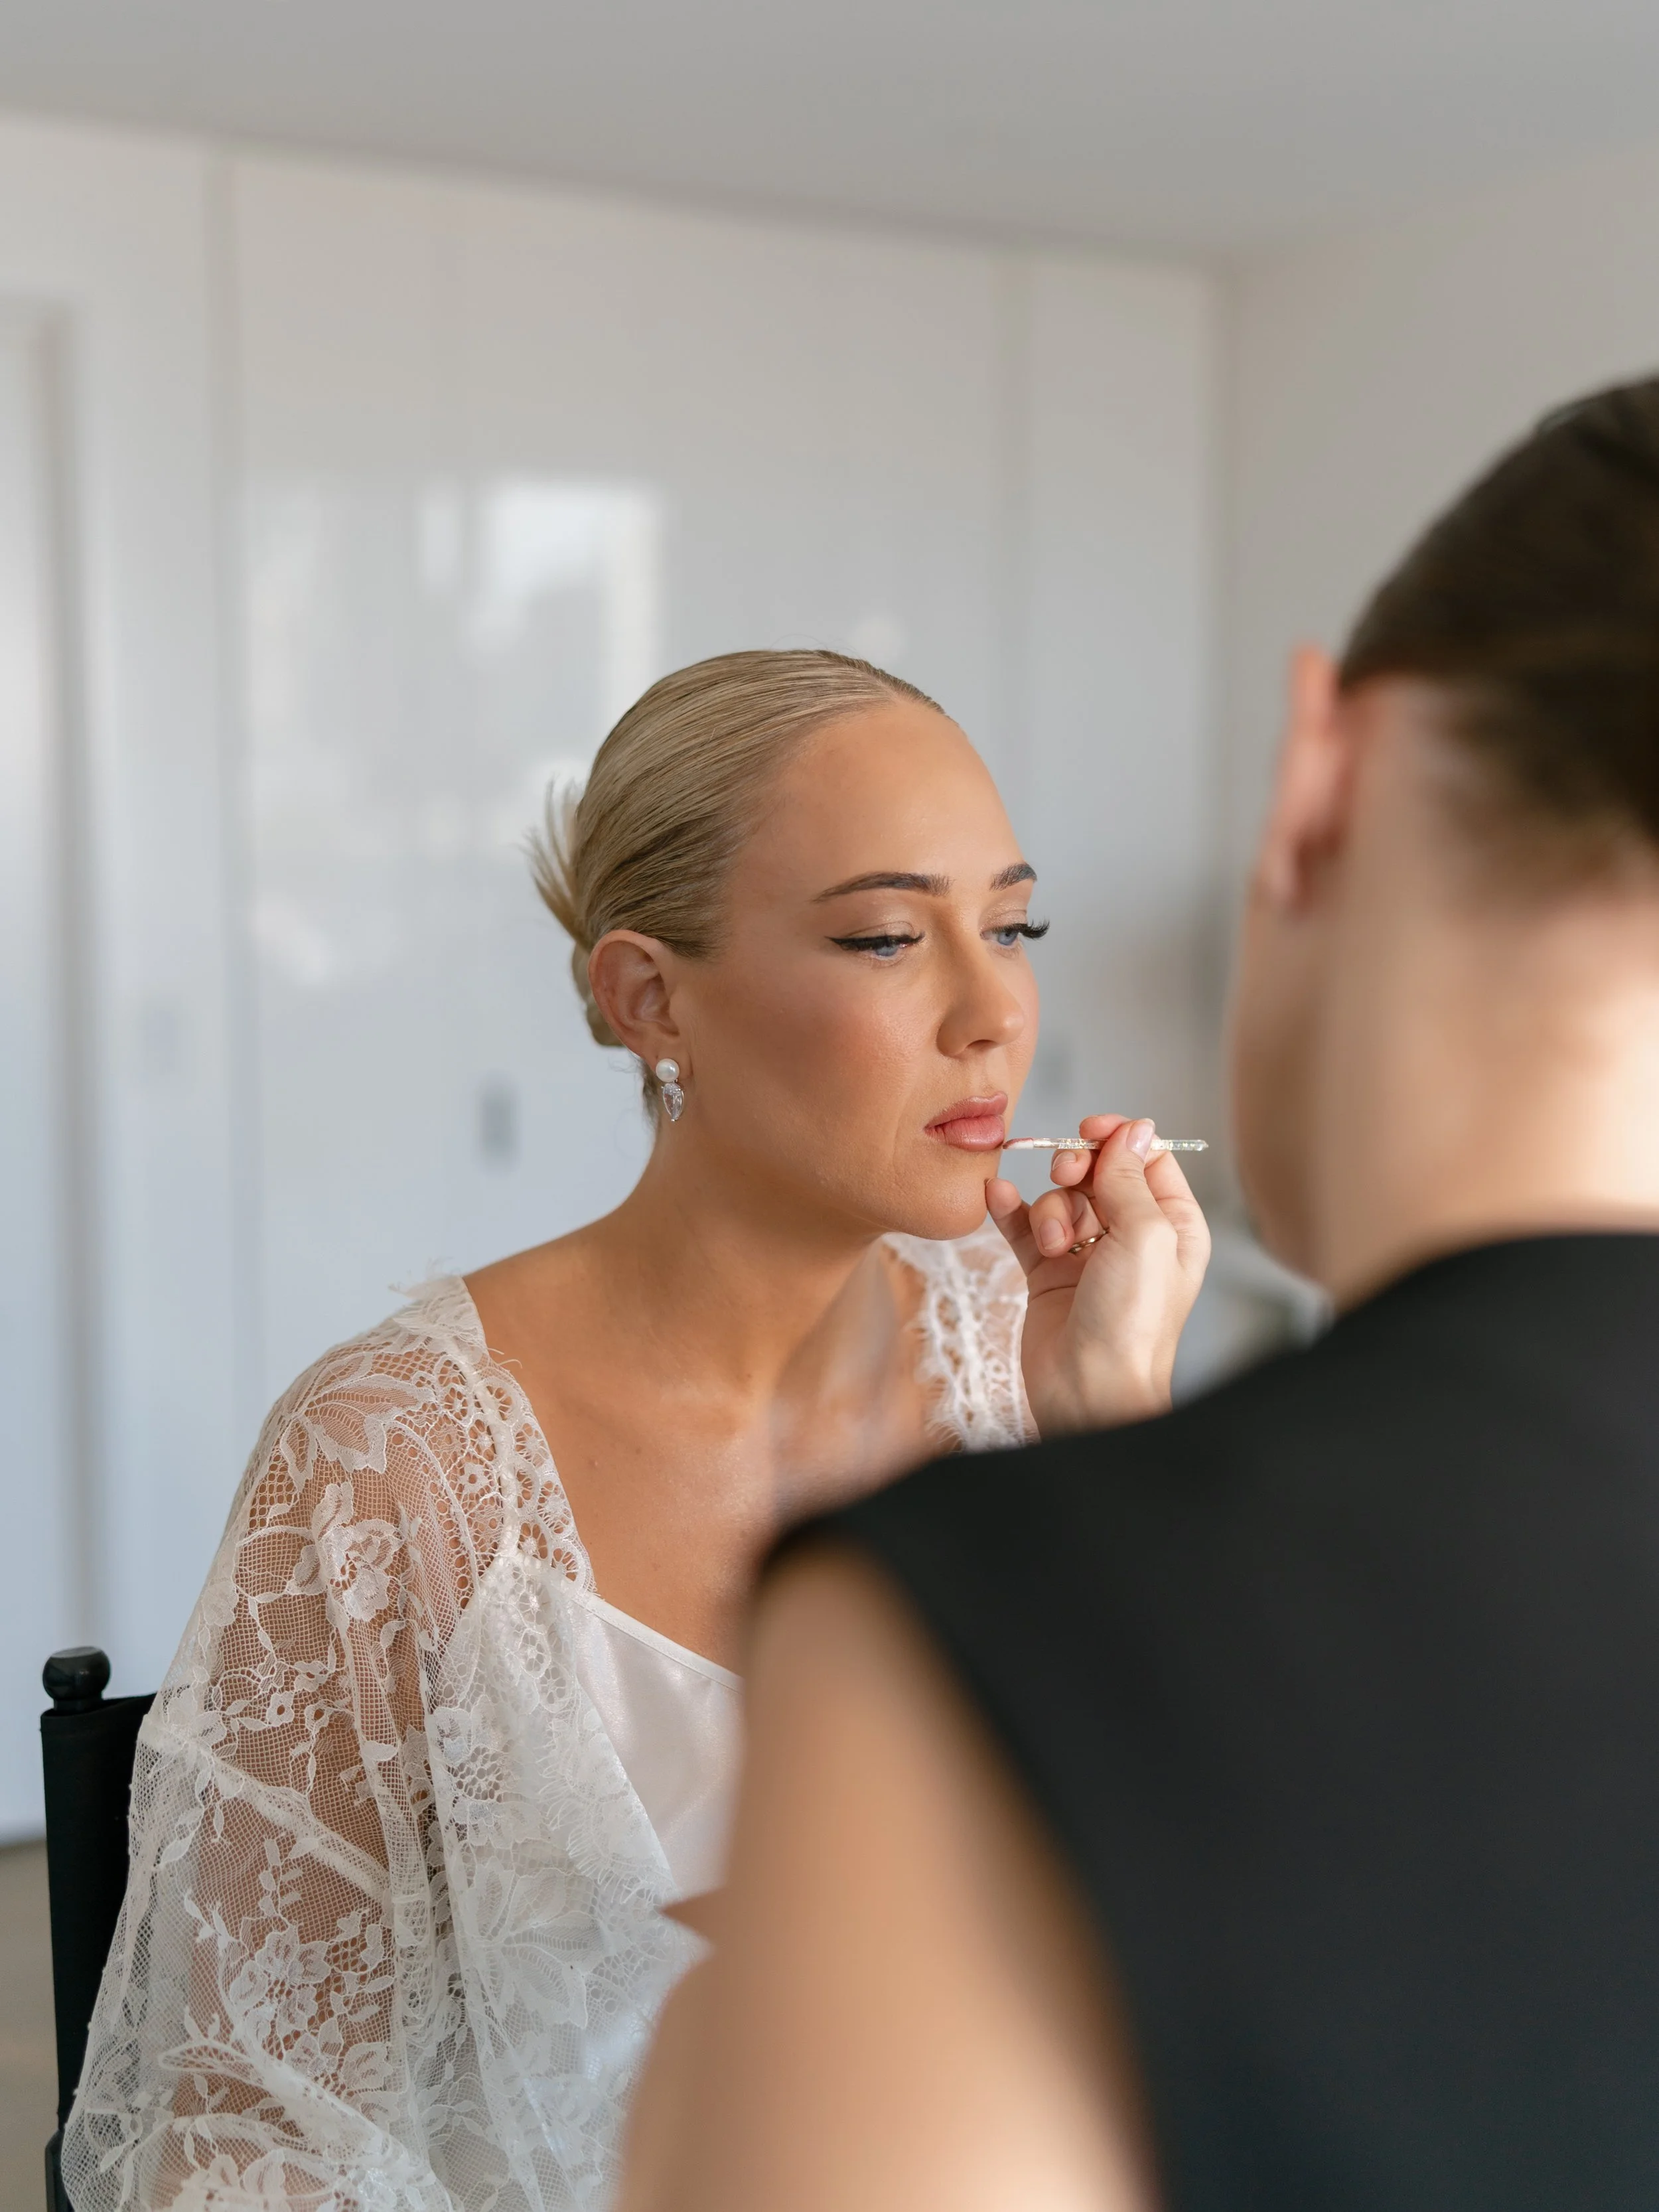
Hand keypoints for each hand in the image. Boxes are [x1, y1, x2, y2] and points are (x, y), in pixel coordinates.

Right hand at [987, 1115, 1210, 1434]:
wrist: (1089, 1390)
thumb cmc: (1131, 1323)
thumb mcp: (1145, 1235)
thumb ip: (1131, 1177)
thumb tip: (1134, 1128)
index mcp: (1172, 1227)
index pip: (1147, 1160)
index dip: (1117, 1141)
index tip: (1087, 1133)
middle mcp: (1133, 1238)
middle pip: (1099, 1174)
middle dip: (1076, 1172)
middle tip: (1065, 1179)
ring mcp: (1088, 1256)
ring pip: (1060, 1201)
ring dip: (1049, 1211)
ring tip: (1053, 1245)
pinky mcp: (1048, 1275)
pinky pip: (1024, 1227)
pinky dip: (1010, 1210)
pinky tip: (995, 1196)